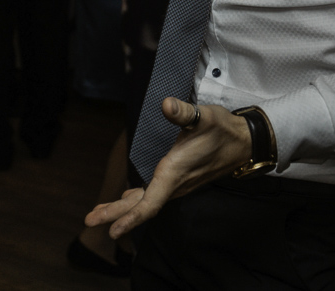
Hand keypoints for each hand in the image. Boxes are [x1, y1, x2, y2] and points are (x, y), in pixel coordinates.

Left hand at [84, 99, 252, 239]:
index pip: (151, 202)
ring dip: (123, 208)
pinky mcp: (179, 180)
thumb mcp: (205, 117)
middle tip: (89, 220)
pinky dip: (136, 200)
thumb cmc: (223, 130)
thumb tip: (167, 105)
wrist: (244, 143)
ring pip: (147, 201)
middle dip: (115, 214)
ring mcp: (177, 184)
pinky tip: (127, 198)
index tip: (113, 230)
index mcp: (176, 172)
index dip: (131, 217)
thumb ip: (184, 113)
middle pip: (142, 205)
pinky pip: (154, 195)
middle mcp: (175, 183)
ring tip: (99, 213)